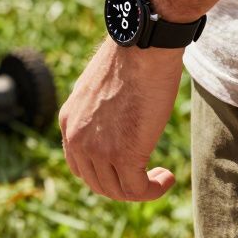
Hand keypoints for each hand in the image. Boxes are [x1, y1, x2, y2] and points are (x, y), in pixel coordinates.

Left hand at [59, 41, 182, 200]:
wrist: (142, 47)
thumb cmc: (130, 58)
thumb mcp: (100, 87)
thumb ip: (99, 110)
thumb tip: (114, 120)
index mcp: (69, 121)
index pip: (79, 165)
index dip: (104, 173)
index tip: (127, 167)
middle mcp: (77, 138)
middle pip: (97, 183)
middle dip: (123, 185)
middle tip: (149, 176)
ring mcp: (98, 148)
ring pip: (117, 191)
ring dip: (141, 190)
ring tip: (161, 177)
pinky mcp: (124, 154)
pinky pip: (137, 190)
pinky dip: (154, 189)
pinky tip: (167, 177)